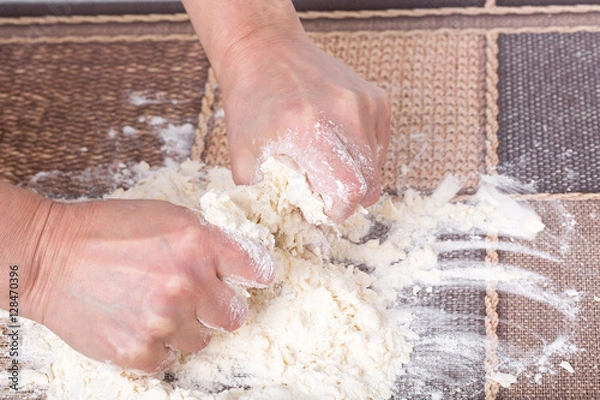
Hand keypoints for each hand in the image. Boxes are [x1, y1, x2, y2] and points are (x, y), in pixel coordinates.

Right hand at [26, 199, 273, 372]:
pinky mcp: (138, 352)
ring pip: (202, 339)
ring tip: (155, 305)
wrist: (50, 256)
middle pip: (235, 315)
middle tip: (195, 297)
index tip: (249, 279)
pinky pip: (170, 360)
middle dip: (219, 306)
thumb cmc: (108, 231)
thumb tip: (238, 264)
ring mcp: (162, 321)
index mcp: (199, 243)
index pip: (259, 269)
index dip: (255, 275)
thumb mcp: (167, 216)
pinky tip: (139, 323)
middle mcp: (187, 284)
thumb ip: (207, 240)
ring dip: (186, 327)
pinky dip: (159, 346)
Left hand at [218, 33, 390, 222]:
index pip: (349, 191)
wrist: (263, 48)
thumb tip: (292, 221)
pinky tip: (337, 144)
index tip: (322, 211)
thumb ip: (266, 194)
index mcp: (309, 131)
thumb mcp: (244, 155)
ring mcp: (364, 103)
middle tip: (325, 194)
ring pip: (376, 164)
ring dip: (356, 176)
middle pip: (369, 183)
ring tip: (327, 164)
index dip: (338, 211)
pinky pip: (379, 143)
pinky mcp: (375, 97)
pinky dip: (363, 154)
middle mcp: (345, 114)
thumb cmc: (250, 101)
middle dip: (349, 199)